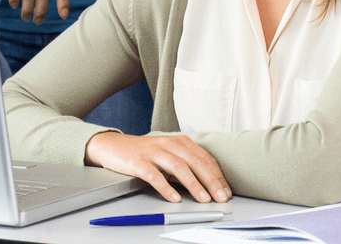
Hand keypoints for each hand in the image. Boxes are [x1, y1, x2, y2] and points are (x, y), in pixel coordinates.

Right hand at [85, 132, 231, 203]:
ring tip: (203, 198)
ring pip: (179, 167)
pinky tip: (174, 198)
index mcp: (180, 142)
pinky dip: (166, 188)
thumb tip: (209, 185)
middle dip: (211, 181)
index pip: (205, 158)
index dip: (217, 176)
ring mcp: (154, 152)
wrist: (114, 146)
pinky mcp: (139, 161)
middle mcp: (169, 144)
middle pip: (195, 162)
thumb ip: (187, 164)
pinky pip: (155, 176)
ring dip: (193, 184)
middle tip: (220, 197)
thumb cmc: (146, 153)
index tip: (226, 191)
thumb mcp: (169, 154)